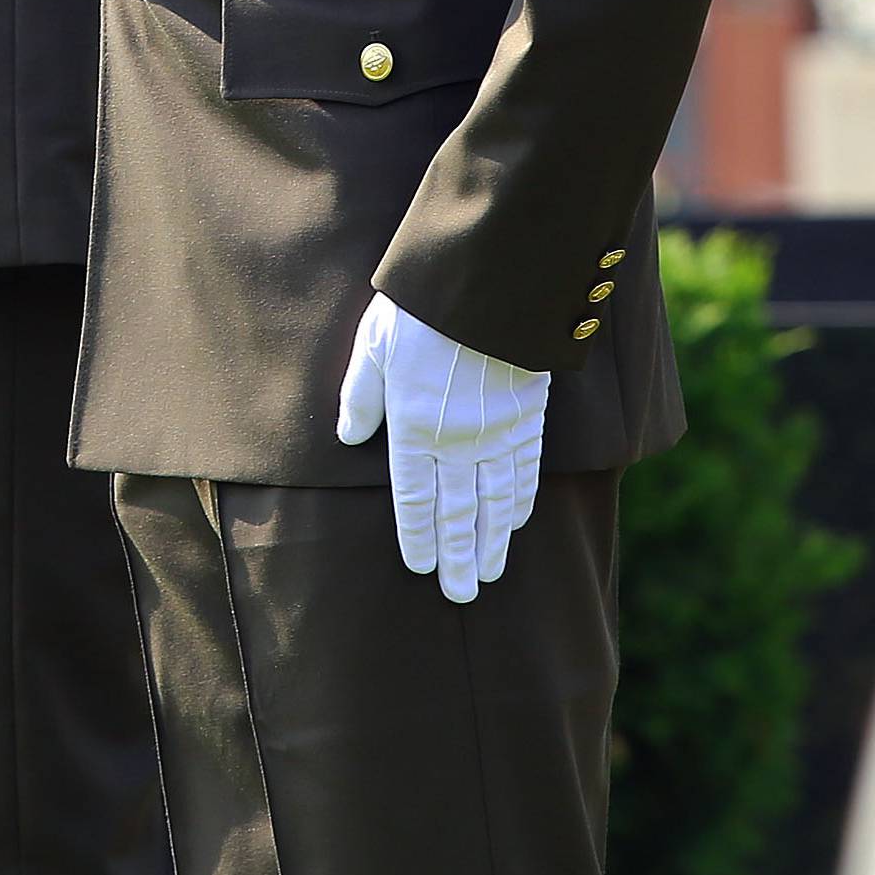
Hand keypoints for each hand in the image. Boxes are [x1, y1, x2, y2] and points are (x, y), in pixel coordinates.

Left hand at [337, 293, 549, 602]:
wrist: (486, 280)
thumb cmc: (419, 309)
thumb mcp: (372, 345)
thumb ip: (360, 395)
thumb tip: (347, 436)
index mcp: (413, 427)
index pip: (415, 498)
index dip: (418, 536)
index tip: (421, 568)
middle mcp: (456, 440)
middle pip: (458, 512)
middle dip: (457, 557)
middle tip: (461, 594)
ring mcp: (496, 430)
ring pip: (495, 500)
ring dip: (491, 541)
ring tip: (489, 573)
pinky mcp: (527, 413)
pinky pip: (526, 469)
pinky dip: (522, 500)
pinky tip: (519, 522)